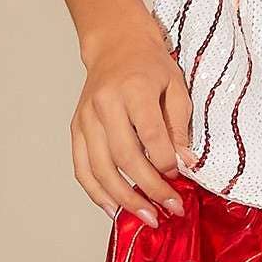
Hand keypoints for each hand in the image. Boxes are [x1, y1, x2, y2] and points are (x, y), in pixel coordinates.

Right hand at [70, 26, 196, 224]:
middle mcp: (105, 104)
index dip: (166, 162)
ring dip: (124, 198)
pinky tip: (114, 209)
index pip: (150, 135)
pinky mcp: (76, 128)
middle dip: (149, 188)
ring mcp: (86, 118)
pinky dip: (96, 193)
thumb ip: (179, 125)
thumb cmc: (150, 65)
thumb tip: (185, 162)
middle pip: (125, 156)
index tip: (181, 178)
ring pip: (100, 168)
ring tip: (147, 217)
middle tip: (170, 209)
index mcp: (133, 89)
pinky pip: (82, 168)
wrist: (117, 45)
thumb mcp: (176, 86)